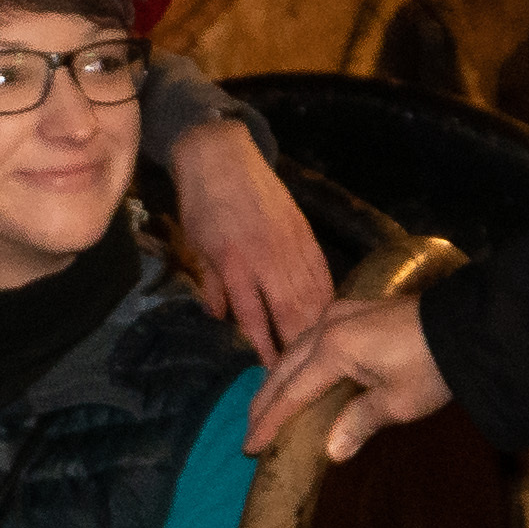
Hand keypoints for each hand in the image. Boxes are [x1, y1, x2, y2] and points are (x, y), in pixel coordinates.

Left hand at [172, 122, 339, 353]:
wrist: (222, 156)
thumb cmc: (202, 203)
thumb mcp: (197, 246)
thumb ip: (211, 284)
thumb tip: (218, 316)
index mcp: (235, 265)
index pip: (255, 316)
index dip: (266, 347)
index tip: (273, 371)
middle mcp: (267, 259)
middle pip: (291, 310)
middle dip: (299, 343)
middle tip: (305, 371)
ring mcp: (290, 245)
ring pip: (312, 293)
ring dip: (318, 324)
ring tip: (323, 350)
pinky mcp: (305, 232)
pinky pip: (321, 270)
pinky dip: (327, 294)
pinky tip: (331, 313)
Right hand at [255, 293, 449, 461]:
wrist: (468, 326)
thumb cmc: (432, 367)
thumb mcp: (398, 403)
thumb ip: (359, 423)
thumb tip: (331, 451)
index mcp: (334, 349)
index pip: (292, 393)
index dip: (270, 422)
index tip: (249, 447)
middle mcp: (328, 326)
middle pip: (285, 367)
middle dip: (265, 400)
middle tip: (249, 428)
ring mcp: (342, 312)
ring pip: (297, 348)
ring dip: (279, 377)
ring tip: (267, 403)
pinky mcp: (357, 309)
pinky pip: (313, 336)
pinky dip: (299, 360)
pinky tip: (300, 371)